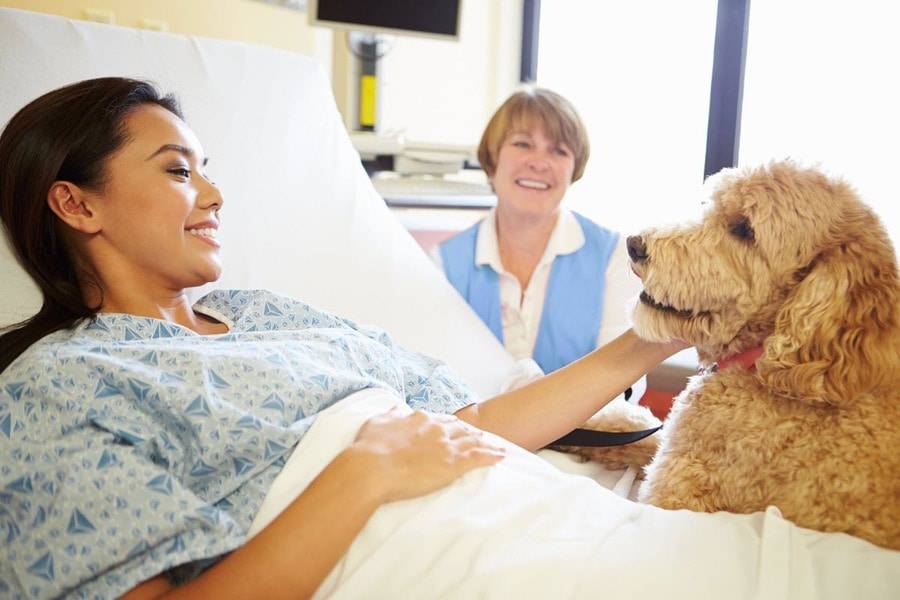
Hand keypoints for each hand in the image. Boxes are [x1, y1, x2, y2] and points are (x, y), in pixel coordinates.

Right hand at [346, 408, 504, 502]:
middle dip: (472, 433)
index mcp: (419, 419)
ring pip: (473, 441)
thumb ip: (389, 415)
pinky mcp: (453, 464)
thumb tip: (395, 408)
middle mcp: (436, 428)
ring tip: (496, 446)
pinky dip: (492, 456)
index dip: (450, 424)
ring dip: (486, 443)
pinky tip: (501, 456)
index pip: (441, 419)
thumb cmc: (368, 448)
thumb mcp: (376, 423)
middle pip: (461, 429)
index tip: (456, 427)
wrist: (371, 468)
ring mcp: (446, 446)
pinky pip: (479, 458)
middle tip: (480, 436)